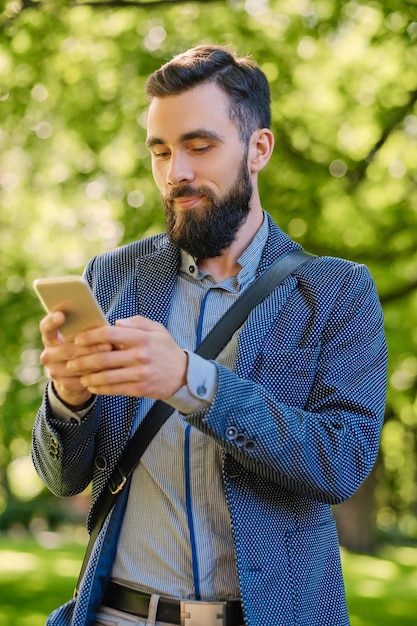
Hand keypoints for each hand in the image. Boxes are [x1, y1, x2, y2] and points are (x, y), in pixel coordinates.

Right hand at [39, 311, 111, 407]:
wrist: (75, 377)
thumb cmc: (83, 348)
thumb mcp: (81, 337)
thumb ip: (86, 329)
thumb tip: (105, 324)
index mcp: (50, 338)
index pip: (46, 328)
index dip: (52, 321)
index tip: (62, 315)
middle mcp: (48, 355)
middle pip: (67, 350)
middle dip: (89, 348)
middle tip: (108, 345)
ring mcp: (53, 371)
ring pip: (76, 366)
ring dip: (95, 362)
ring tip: (111, 357)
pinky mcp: (63, 385)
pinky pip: (81, 380)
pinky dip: (95, 375)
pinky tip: (108, 371)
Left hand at [66, 315, 187, 399]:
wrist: (184, 374)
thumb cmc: (166, 349)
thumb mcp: (156, 329)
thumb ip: (136, 322)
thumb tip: (116, 323)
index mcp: (141, 338)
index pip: (109, 334)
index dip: (90, 337)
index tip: (78, 340)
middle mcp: (140, 356)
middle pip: (103, 358)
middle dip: (82, 361)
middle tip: (70, 362)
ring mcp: (140, 374)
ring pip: (106, 377)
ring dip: (88, 377)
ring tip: (80, 376)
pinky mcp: (140, 389)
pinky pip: (115, 389)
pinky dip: (100, 389)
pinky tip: (92, 386)